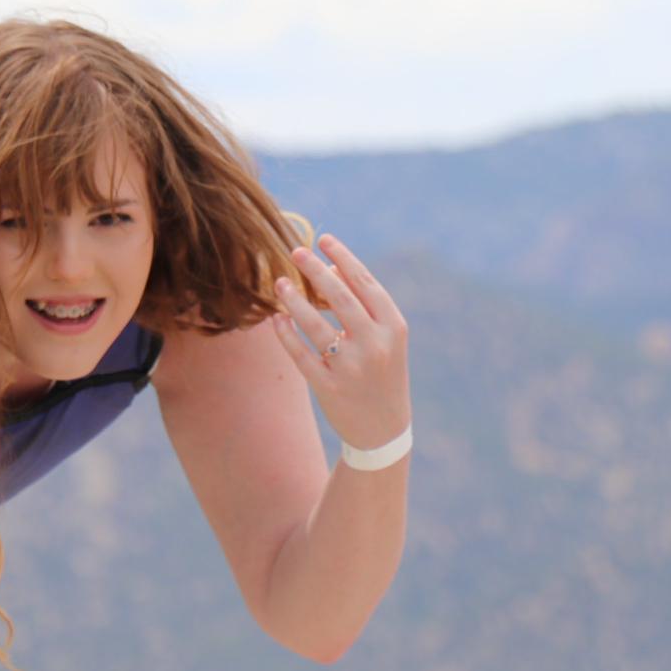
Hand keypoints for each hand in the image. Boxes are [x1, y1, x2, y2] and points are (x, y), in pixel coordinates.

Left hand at [266, 234, 411, 451]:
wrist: (385, 430)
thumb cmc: (382, 372)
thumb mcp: (386, 339)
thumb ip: (365, 305)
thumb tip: (334, 267)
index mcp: (393, 328)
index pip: (366, 284)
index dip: (344, 259)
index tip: (324, 239)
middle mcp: (375, 346)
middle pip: (340, 298)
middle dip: (316, 271)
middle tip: (295, 250)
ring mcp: (352, 368)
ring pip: (315, 325)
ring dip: (294, 300)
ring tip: (280, 282)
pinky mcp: (329, 387)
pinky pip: (301, 354)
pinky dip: (286, 334)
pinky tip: (276, 319)